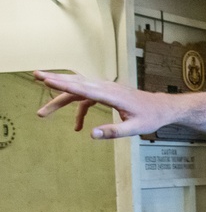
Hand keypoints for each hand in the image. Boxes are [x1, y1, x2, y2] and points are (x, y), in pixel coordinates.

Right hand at [35, 70, 174, 138]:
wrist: (162, 108)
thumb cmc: (150, 117)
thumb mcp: (135, 128)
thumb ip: (114, 132)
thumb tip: (91, 135)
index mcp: (112, 95)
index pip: (84, 88)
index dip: (64, 84)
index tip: (47, 80)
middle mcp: (107, 88)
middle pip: (77, 83)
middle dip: (55, 80)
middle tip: (36, 76)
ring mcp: (106, 89)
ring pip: (79, 89)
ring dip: (61, 98)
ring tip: (43, 112)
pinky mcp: (107, 93)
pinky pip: (87, 98)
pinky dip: (79, 110)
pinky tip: (78, 127)